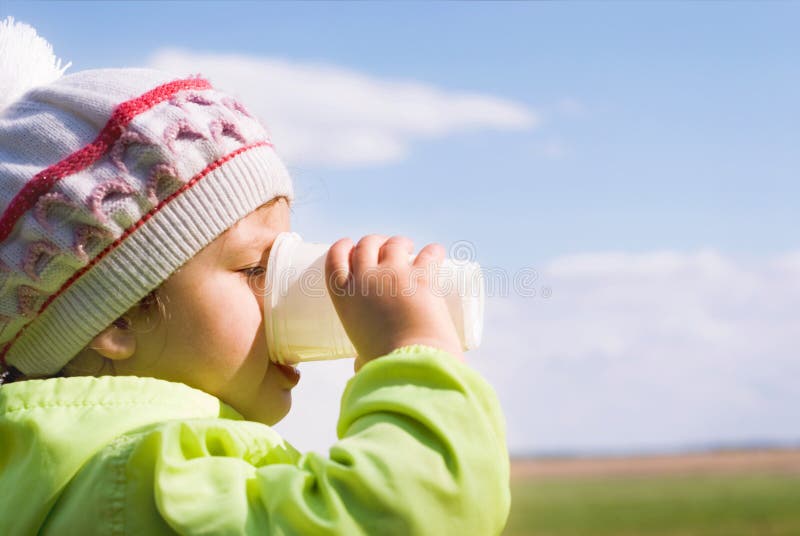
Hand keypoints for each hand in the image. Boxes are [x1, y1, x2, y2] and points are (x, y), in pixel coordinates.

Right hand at [325, 234, 464, 371]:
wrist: (410, 365)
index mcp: (343, 297)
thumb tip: (361, 365)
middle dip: (375, 242)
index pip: (335, 258)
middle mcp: (364, 279)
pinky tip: (436, 253)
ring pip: (395, 244)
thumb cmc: (383, 367)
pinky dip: (433, 251)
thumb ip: (360, 358)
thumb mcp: (359, 355)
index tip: (350, 245)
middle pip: (366, 245)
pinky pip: (429, 253)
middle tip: (386, 249)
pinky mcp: (422, 277)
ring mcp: (393, 275)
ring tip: (410, 249)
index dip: (343, 247)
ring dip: (401, 243)